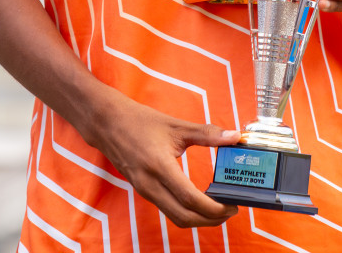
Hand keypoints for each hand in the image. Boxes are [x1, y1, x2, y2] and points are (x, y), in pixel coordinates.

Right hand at [84, 91, 239, 227]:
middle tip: (230, 210)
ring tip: (218, 208)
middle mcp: (150, 184)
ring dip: (199, 219)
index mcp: (160, 166)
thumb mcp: (176, 125)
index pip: (190, 199)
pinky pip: (167, 210)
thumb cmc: (140, 121)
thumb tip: (234, 136)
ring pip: (175, 217)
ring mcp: (144, 191)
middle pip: (184, 217)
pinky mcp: (143, 191)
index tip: (232, 205)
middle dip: (211, 220)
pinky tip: (199, 201)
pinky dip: (186, 212)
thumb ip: (207, 133)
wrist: (106, 123)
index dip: (214, 208)